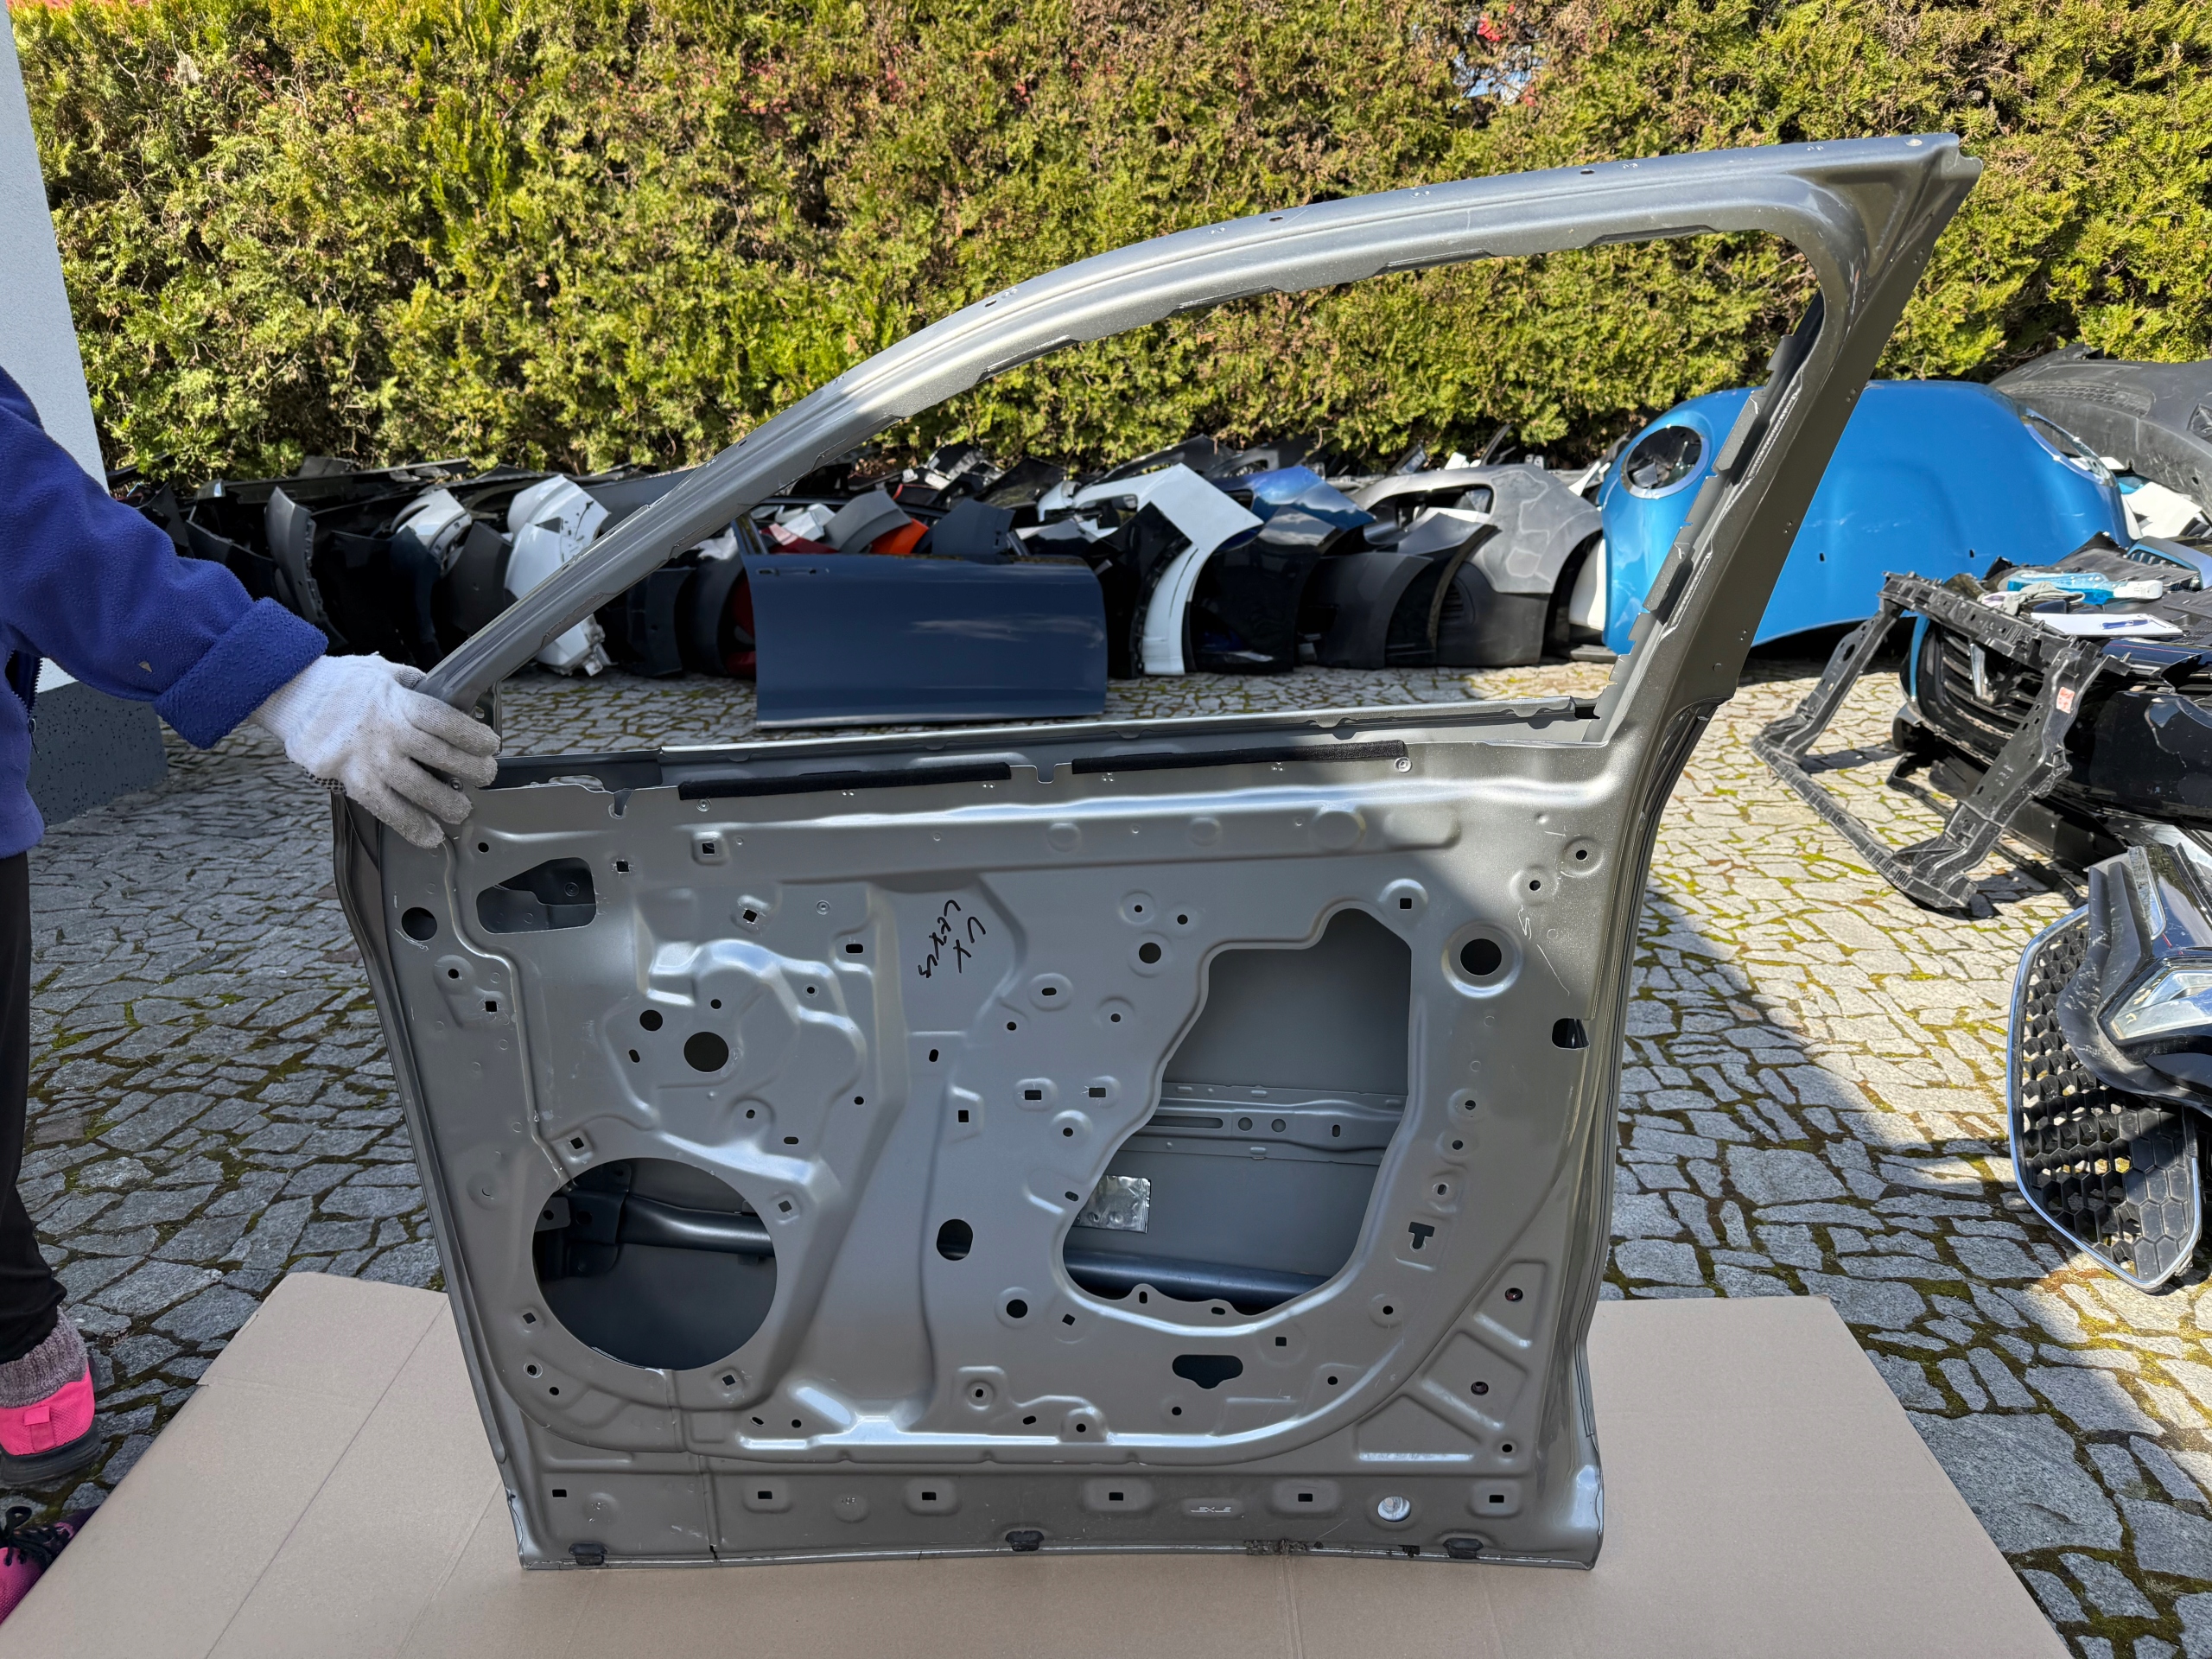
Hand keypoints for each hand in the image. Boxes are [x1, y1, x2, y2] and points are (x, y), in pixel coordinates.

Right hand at [251, 655, 500, 847]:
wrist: (290, 693)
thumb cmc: (340, 683)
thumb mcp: (383, 672)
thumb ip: (416, 687)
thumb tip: (451, 700)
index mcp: (396, 701)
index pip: (443, 720)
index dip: (472, 735)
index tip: (490, 745)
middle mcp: (383, 731)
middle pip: (437, 755)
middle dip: (469, 770)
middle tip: (485, 777)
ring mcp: (365, 757)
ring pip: (413, 787)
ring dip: (443, 804)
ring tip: (461, 810)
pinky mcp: (347, 778)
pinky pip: (383, 808)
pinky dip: (408, 825)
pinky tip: (428, 836)